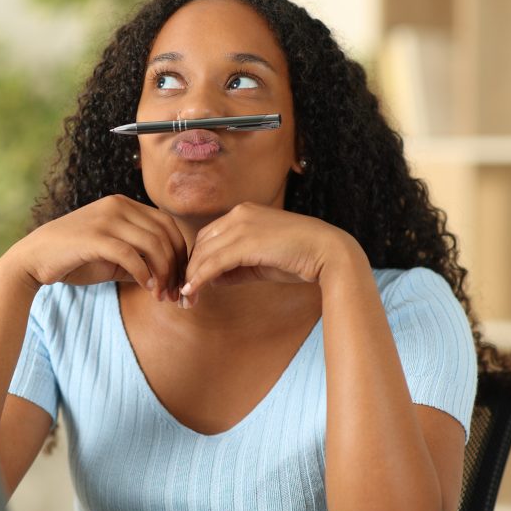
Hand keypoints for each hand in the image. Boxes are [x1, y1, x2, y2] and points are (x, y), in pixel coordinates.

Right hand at [4, 195, 188, 301]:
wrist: (34, 258)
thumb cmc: (74, 258)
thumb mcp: (112, 256)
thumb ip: (139, 258)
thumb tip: (169, 276)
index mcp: (124, 205)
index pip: (168, 224)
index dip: (180, 252)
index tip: (179, 279)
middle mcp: (118, 205)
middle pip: (165, 234)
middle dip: (175, 266)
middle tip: (174, 292)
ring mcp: (106, 219)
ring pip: (153, 244)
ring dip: (163, 273)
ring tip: (161, 295)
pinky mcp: (95, 237)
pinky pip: (131, 255)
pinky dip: (144, 274)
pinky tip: (147, 288)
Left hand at [179, 203, 359, 305]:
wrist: (328, 253)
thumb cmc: (299, 257)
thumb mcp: (261, 261)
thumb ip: (236, 266)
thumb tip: (213, 278)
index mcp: (243, 213)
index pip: (209, 236)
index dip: (197, 259)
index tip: (191, 281)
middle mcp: (239, 214)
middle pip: (201, 243)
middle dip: (189, 269)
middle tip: (182, 293)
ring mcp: (242, 225)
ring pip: (204, 253)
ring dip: (191, 277)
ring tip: (186, 298)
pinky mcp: (246, 242)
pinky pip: (214, 262)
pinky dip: (200, 278)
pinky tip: (193, 291)